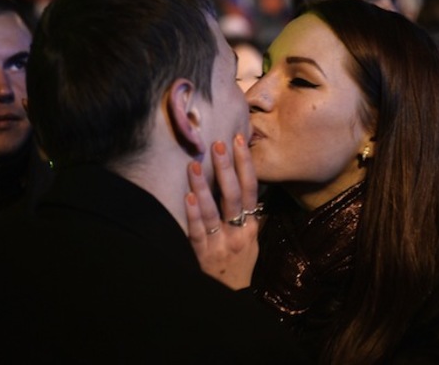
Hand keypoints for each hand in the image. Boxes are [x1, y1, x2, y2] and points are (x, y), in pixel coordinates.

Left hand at [186, 134, 260, 288]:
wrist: (231, 299)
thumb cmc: (239, 265)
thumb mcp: (250, 240)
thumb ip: (246, 215)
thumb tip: (240, 181)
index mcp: (251, 225)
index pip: (251, 188)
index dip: (245, 164)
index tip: (239, 139)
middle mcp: (239, 232)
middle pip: (234, 195)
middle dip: (226, 168)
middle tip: (218, 144)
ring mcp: (222, 244)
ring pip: (212, 211)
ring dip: (203, 186)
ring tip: (194, 164)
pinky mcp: (204, 256)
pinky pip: (198, 232)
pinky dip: (193, 214)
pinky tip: (187, 197)